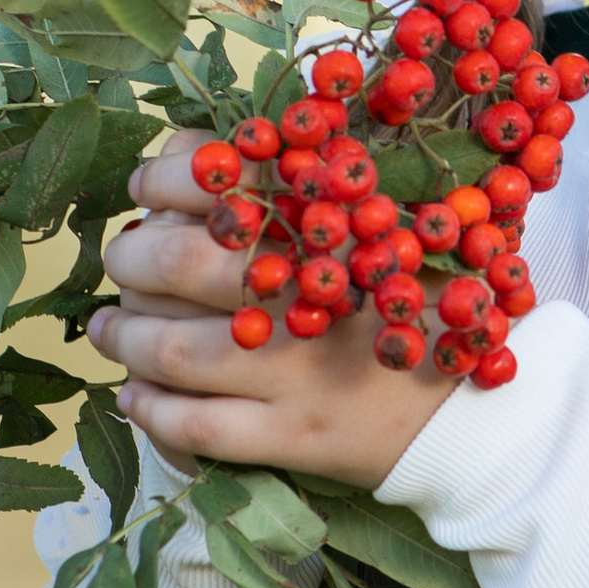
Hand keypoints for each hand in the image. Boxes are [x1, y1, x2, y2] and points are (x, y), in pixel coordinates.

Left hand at [88, 132, 458, 488]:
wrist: (481, 412)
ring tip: (107, 328)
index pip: (222, 179)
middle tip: (118, 258)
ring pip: (172, 349)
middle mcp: (312, 291)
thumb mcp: (383, 224)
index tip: (144, 183)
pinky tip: (135, 394)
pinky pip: (196, 427)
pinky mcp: (296, 437)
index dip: (163, 177)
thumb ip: (307, 181)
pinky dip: (151, 409)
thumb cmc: (419, 306)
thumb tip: (194, 151)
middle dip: (128, 259)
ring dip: (121, 336)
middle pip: (177, 264)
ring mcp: (301, 371)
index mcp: (334, 223)